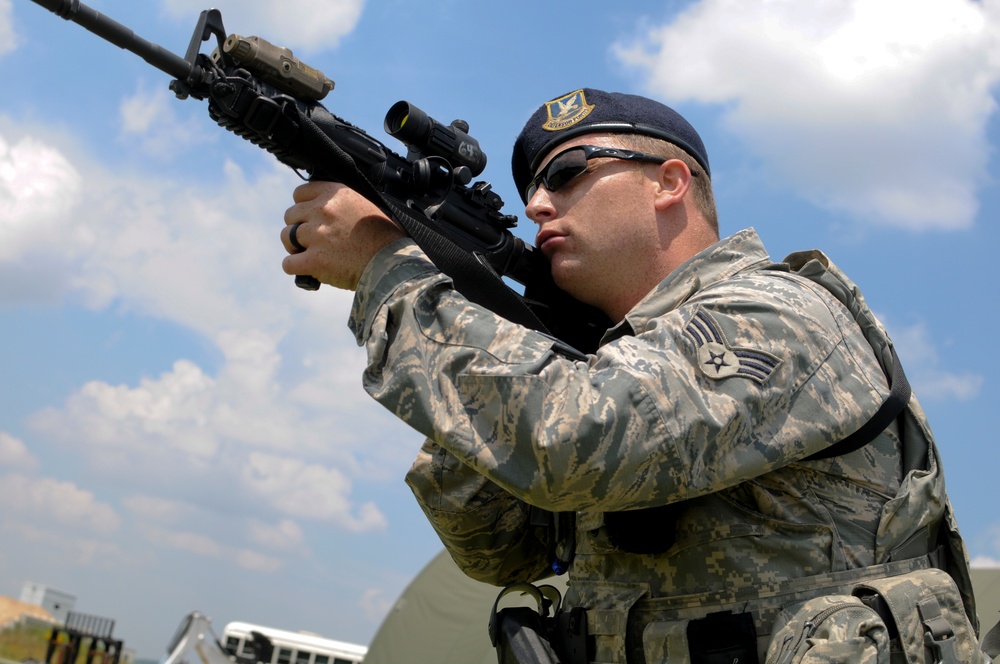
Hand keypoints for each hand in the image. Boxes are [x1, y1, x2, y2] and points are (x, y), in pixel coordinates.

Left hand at [281, 181, 405, 290]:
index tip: (310, 217)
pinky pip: (288, 263)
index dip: (303, 207)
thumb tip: (329, 207)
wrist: (393, 263)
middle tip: (312, 239)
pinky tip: (306, 269)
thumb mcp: (367, 206)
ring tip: (309, 253)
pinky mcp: (315, 260)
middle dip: (299, 227)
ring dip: (294, 246)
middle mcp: (323, 210)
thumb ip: (343, 203)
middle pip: (290, 214)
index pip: (300, 193)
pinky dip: (295, 268)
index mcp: (336, 194)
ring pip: (286, 237)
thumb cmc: (386, 238)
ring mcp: (317, 235)